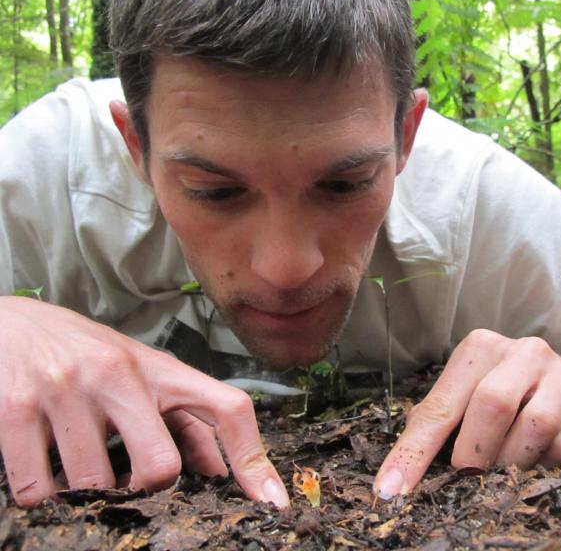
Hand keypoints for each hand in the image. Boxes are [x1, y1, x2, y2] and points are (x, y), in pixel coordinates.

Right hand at [0, 296, 288, 507]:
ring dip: (89, 494)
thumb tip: (217, 472)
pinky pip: (37, 488)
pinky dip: (43, 497)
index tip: (270, 501)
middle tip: (128, 486)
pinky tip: (44, 475)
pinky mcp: (15, 408)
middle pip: (161, 465)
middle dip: (148, 490)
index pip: (226, 408)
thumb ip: (181, 419)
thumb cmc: (87, 353)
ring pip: (95, 484)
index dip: (253, 459)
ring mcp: (67, 389)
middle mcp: (119, 374)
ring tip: (79, 471)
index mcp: (160, 368)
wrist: (11, 324)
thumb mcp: (143, 376)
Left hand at [373, 329, 560, 498]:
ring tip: (503, 469)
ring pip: (534, 424)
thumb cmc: (511, 396)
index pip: (441, 404)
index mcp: (481, 348)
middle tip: (466, 475)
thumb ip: (437, 421)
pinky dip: (543, 464)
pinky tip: (537, 459)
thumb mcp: (468, 397)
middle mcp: (522, 351)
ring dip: (512, 460)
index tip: (393, 488)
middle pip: (491, 403)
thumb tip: (398, 472)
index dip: (415, 450)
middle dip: (473, 451)